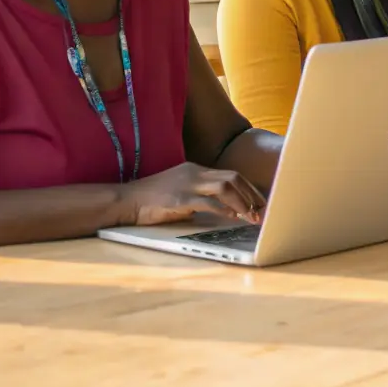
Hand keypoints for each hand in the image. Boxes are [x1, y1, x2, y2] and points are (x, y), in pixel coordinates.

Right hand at [116, 162, 265, 225]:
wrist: (125, 200)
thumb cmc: (152, 200)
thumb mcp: (180, 190)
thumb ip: (200, 194)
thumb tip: (223, 208)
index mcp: (196, 169)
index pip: (231, 175)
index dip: (248, 189)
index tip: (259, 203)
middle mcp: (194, 172)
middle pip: (234, 178)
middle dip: (251, 195)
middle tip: (262, 211)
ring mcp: (187, 184)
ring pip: (225, 187)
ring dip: (242, 203)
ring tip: (251, 216)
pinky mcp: (179, 198)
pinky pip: (207, 202)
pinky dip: (223, 209)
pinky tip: (232, 217)